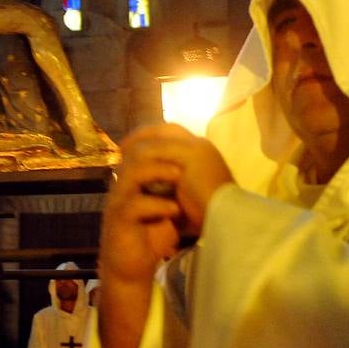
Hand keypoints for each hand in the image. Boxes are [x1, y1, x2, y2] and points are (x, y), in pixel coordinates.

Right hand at [100, 126, 194, 288]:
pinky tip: (174, 210)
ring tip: (179, 177)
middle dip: (162, 152)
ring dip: (158, 172)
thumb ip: (175, 187)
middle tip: (185, 158)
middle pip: (135, 153)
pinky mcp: (118, 219)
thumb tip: (196, 168)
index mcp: (132, 178)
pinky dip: (157, 205)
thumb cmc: (151, 236)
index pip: (141, 147)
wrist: (131, 267)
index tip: (186, 146)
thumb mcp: (168, 206)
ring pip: (132, 173)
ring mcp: (118, 201)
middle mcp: (122, 185)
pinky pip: (134, 204)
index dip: (160, 141)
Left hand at [123, 124, 233, 238]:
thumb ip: (174, 180)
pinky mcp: (191, 155)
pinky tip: (128, 161)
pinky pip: (159, 148)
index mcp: (203, 153)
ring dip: (138, 143)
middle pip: (166, 129)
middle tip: (122, 146)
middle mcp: (201, 145)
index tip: (133, 147)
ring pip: (160, 136)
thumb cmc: (209, 213)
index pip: (174, 135)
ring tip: (121, 154)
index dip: (152, 138)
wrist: (227, 218)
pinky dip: (141, 154)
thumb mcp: (188, 192)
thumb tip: (153, 181)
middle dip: (143, 135)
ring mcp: (197, 147)